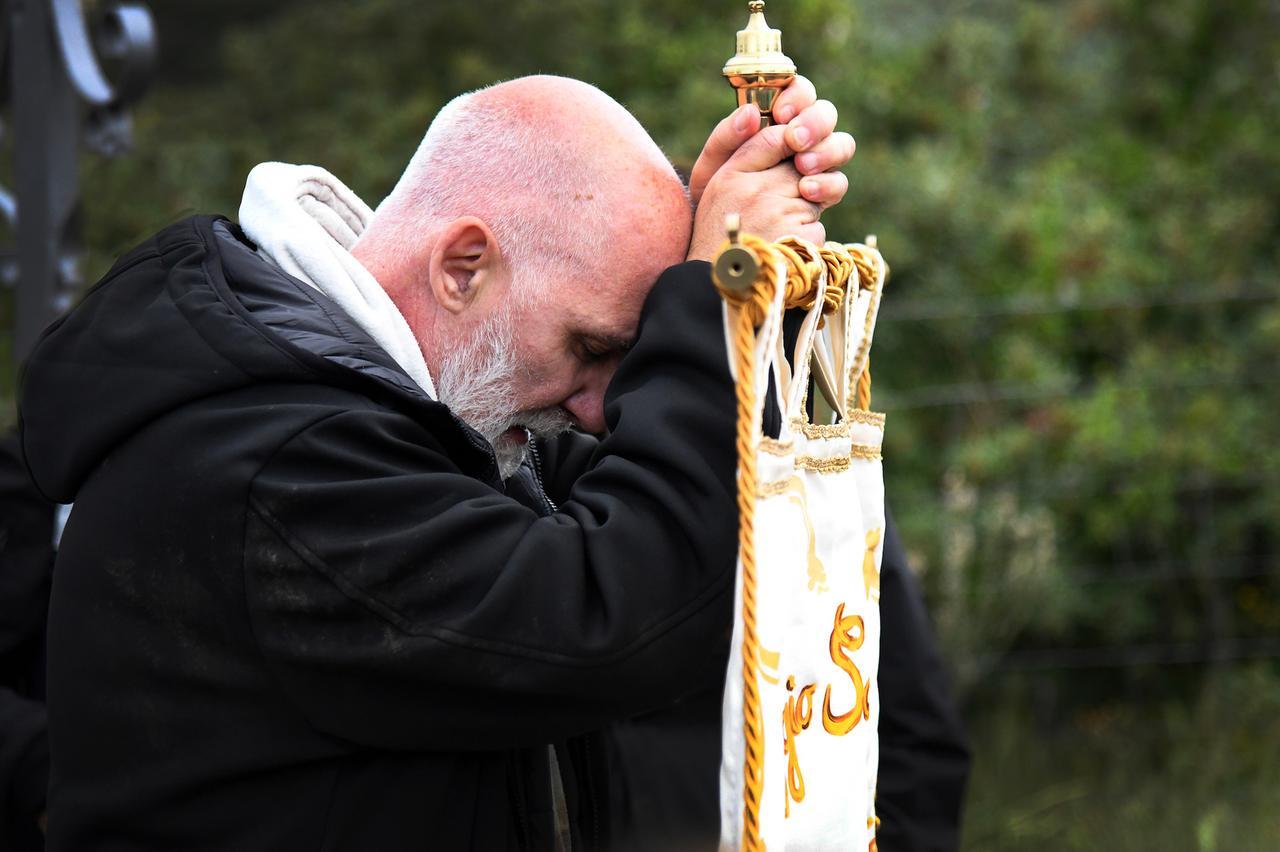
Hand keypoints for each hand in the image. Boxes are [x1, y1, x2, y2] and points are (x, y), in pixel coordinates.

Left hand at [686, 76, 854, 260]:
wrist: (723, 244)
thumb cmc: (713, 200)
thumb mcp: (711, 169)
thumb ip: (726, 138)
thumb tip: (751, 113)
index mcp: (776, 123)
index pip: (798, 93)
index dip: (797, 96)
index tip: (781, 113)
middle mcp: (802, 141)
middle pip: (826, 115)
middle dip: (815, 124)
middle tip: (795, 140)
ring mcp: (816, 168)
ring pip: (840, 146)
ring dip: (826, 151)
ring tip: (803, 167)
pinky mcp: (823, 196)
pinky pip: (837, 183)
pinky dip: (828, 184)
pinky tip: (807, 192)